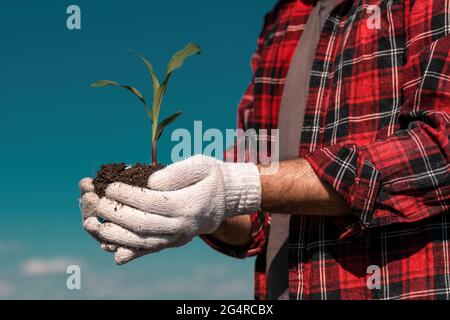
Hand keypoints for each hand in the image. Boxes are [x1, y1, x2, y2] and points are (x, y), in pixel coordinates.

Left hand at [79, 155, 260, 263]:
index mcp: (190, 204)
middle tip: (96, 203)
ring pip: (144, 242)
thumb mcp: (200, 164)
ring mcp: (179, 238)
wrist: (226, 199)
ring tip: (94, 226)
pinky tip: (114, 252)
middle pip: (144, 224)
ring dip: (117, 236)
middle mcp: (184, 226)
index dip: (129, 195)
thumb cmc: (211, 176)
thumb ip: (177, 172)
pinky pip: (151, 250)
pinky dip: (132, 253)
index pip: (153, 202)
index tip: (110, 186)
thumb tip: (150, 183)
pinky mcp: (174, 242)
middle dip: (116, 214)